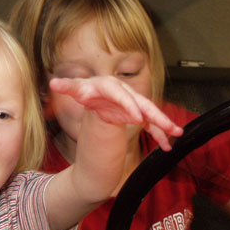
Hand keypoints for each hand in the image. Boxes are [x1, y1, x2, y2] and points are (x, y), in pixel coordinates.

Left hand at [49, 76, 181, 150]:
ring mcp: (132, 104)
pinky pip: (149, 124)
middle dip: (155, 114)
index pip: (120, 94)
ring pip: (150, 113)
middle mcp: (124, 93)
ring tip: (176, 133)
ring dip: (163, 123)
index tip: (136, 118)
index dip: (128, 104)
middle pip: (141, 103)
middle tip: (167, 126)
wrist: (94, 97)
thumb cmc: (86, 93)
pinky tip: (166, 146)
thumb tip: (54, 83)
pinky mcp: (137, 115)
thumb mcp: (76, 92)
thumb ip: (67, 88)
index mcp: (109, 85)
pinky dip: (158, 134)